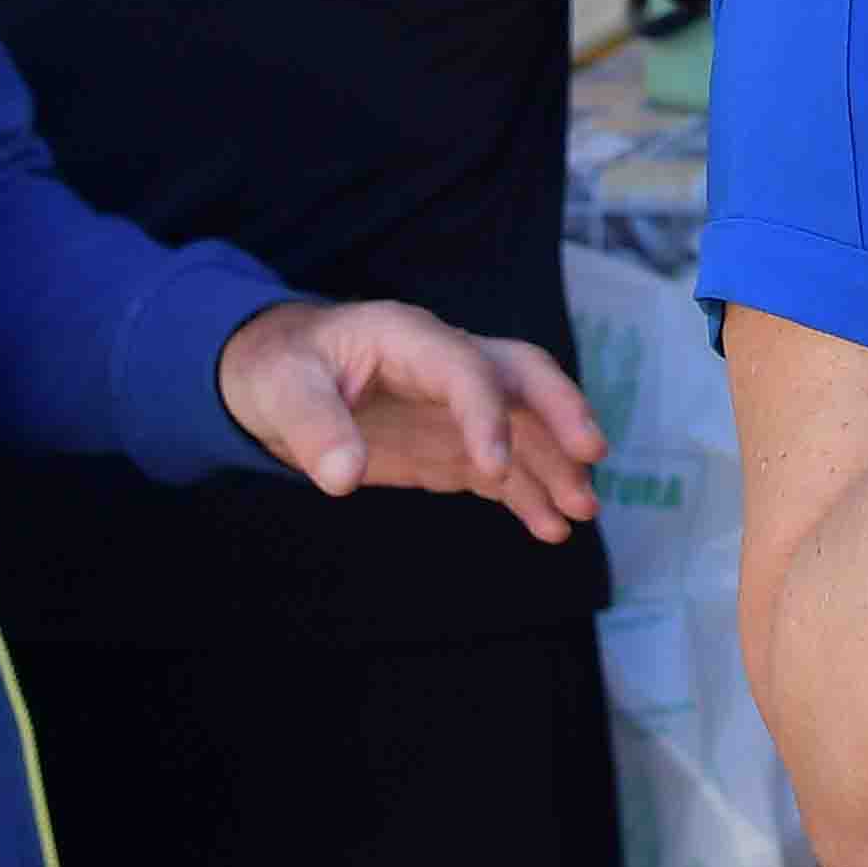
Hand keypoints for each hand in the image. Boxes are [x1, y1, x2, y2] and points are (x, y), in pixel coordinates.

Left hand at [218, 299, 606, 541]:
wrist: (276, 378)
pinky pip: (502, 468)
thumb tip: (340, 475)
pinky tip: (550, 529)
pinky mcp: (452, 445)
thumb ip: (312, 429)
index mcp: (408, 337)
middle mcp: (445, 364)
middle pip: (521, 377)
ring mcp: (454, 407)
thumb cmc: (279, 370)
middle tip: (591, 454)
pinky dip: (528, 496)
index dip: (483, 414)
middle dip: (561, 411)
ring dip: (555, 465)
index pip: (464, 368)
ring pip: (524, 426)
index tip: (492, 467)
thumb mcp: (281, 390)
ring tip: (581, 512)